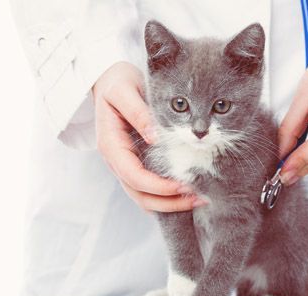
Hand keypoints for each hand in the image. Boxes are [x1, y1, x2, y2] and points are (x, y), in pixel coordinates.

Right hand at [93, 62, 205, 211]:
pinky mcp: (136, 163)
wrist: (108, 79)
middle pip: (140, 195)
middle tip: (199, 199)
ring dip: (171, 204)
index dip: (158, 186)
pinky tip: (188, 194)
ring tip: (199, 199)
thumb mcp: (124, 90)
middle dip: (169, 202)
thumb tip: (154, 137)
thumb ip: (138, 112)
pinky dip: (167, 197)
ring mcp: (125, 165)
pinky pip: (149, 189)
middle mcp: (117, 161)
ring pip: (144, 197)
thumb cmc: (117, 83)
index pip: (134, 176)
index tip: (183, 185)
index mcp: (111, 145)